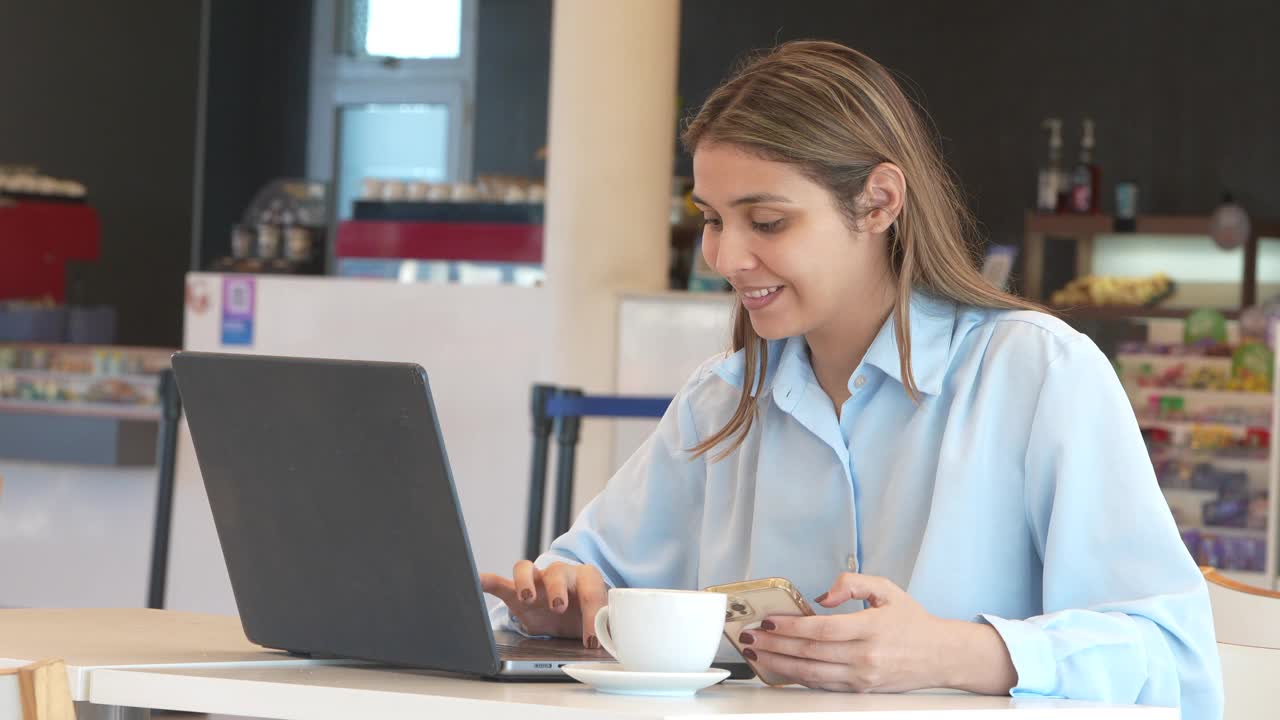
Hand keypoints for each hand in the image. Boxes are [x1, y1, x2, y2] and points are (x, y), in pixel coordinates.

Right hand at [480, 560, 607, 648]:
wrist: (572, 609)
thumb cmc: (586, 613)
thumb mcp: (599, 621)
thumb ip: (605, 629)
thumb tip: (616, 646)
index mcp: (586, 579)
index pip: (591, 590)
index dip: (592, 613)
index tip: (591, 639)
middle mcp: (561, 574)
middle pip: (557, 572)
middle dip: (558, 589)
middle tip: (558, 606)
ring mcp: (537, 580)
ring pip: (527, 568)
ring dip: (526, 581)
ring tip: (527, 597)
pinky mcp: (517, 591)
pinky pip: (501, 581)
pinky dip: (489, 581)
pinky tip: (477, 582)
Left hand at [739, 573, 1015, 693]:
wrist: (941, 655)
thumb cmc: (912, 621)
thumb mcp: (886, 589)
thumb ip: (852, 582)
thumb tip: (822, 595)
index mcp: (871, 628)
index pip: (822, 629)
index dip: (791, 626)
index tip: (767, 620)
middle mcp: (865, 656)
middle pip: (810, 652)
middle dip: (774, 644)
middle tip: (748, 637)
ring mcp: (862, 677)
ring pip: (811, 673)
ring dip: (779, 664)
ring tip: (755, 654)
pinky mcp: (860, 690)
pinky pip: (822, 684)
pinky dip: (797, 676)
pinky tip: (780, 667)